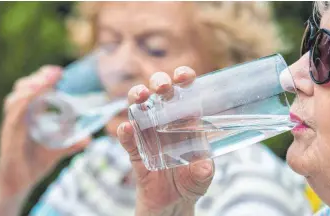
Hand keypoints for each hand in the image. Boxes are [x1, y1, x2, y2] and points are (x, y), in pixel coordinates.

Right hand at [0, 65, 89, 215]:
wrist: (18, 183)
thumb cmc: (34, 163)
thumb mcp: (57, 150)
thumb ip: (71, 143)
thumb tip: (88, 138)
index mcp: (29, 116)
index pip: (32, 91)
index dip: (43, 79)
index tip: (59, 72)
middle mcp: (19, 117)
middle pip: (23, 89)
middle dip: (39, 78)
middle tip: (57, 73)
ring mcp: (13, 125)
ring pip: (17, 99)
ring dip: (33, 87)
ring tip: (48, 80)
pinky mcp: (11, 135)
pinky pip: (15, 115)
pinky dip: (25, 103)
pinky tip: (35, 95)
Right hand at [117, 66, 213, 215]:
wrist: (174, 203)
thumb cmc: (191, 181)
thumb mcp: (202, 176)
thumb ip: (203, 171)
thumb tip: (203, 166)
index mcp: (185, 121)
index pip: (184, 93)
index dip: (183, 79)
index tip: (183, 76)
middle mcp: (165, 123)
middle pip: (158, 94)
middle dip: (158, 83)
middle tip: (162, 86)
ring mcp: (148, 135)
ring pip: (138, 109)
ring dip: (137, 99)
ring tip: (140, 97)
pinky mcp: (136, 152)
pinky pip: (128, 141)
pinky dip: (125, 134)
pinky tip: (125, 129)